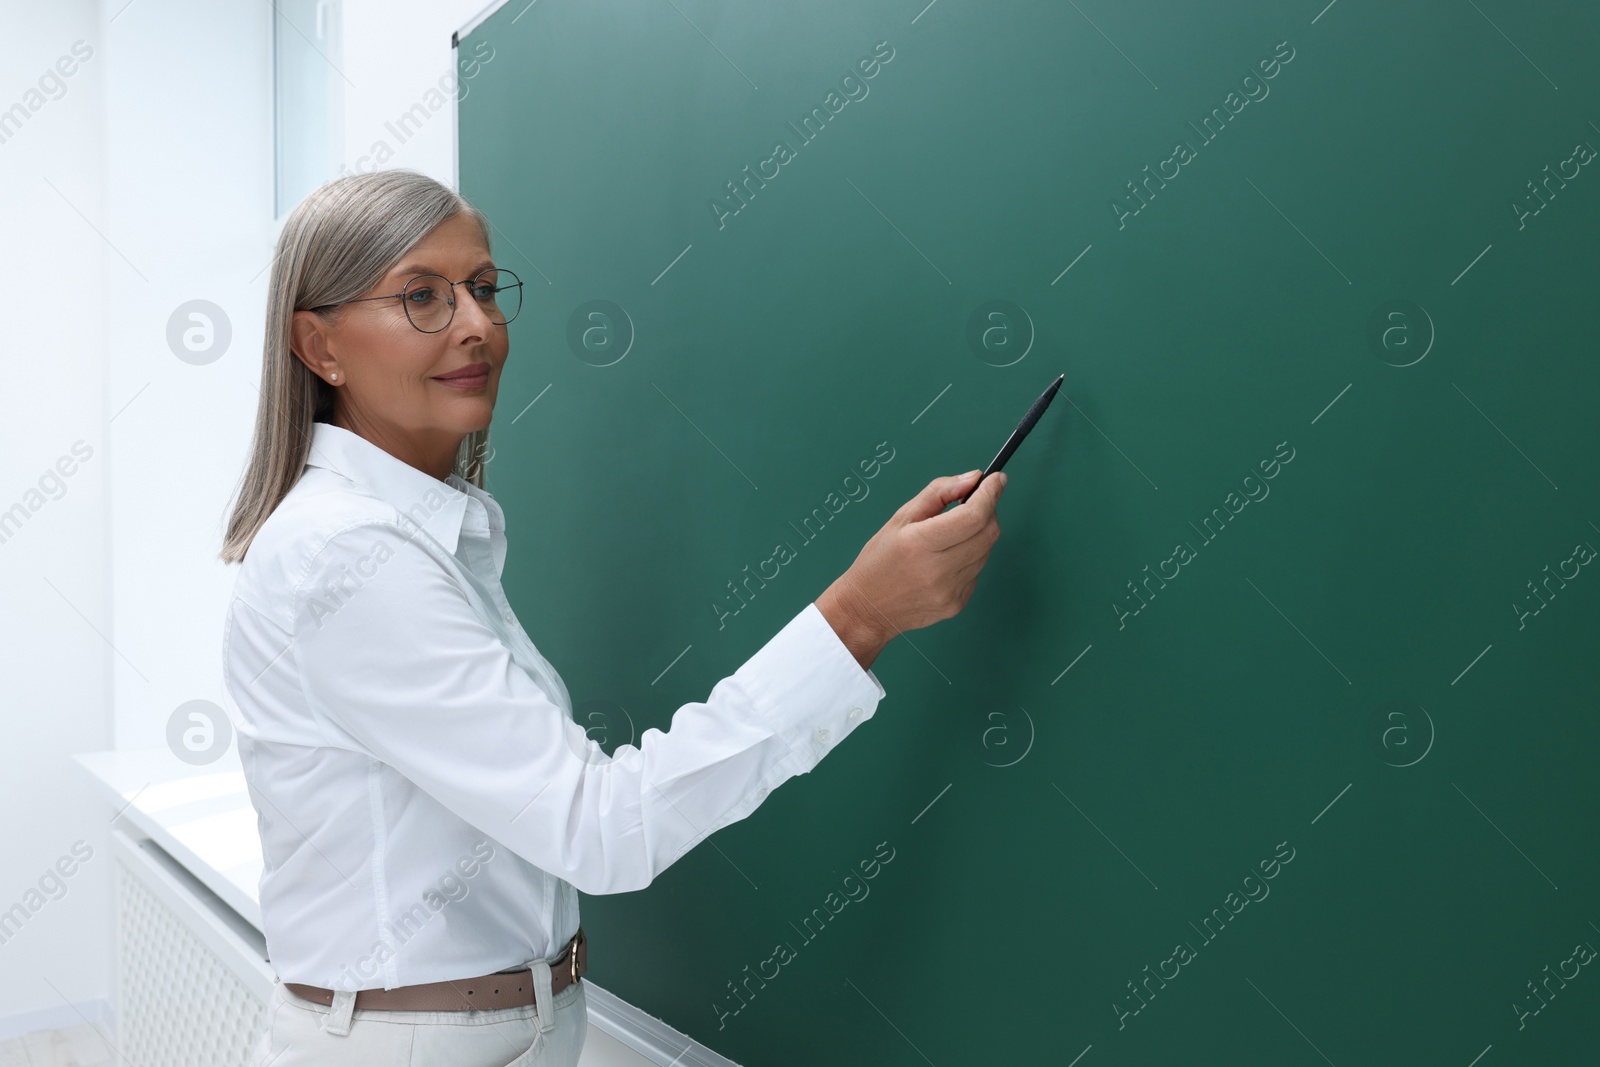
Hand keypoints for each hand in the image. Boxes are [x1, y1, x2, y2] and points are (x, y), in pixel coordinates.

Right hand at [816, 469, 1005, 669]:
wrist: (868, 610)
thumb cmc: (879, 560)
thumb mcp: (900, 518)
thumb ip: (938, 492)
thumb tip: (973, 478)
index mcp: (919, 543)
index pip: (973, 516)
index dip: (990, 494)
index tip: (997, 479)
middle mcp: (938, 570)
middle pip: (988, 533)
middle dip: (989, 510)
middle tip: (977, 502)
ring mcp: (950, 591)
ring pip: (986, 551)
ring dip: (979, 534)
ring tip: (953, 534)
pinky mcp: (957, 604)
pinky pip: (977, 571)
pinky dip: (971, 557)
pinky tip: (948, 559)